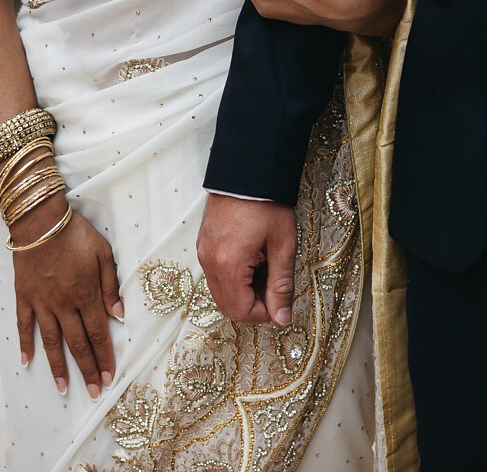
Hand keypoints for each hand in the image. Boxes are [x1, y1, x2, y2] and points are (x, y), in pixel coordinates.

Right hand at [12, 194, 122, 397]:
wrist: (40, 220)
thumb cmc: (76, 233)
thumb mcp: (103, 253)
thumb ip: (111, 286)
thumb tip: (118, 316)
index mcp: (86, 294)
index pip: (98, 333)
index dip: (105, 357)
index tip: (110, 377)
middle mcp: (64, 304)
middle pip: (78, 343)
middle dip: (87, 370)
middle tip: (94, 392)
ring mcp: (41, 303)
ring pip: (51, 342)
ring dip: (59, 367)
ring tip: (64, 389)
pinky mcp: (24, 297)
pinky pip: (24, 326)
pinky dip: (25, 344)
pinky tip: (26, 362)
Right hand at [197, 193, 296, 324]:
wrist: (248, 168)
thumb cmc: (268, 202)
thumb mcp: (283, 244)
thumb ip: (281, 285)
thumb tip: (282, 319)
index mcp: (228, 264)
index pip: (240, 311)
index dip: (264, 313)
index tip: (281, 300)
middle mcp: (209, 261)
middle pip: (227, 305)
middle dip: (253, 304)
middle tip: (274, 284)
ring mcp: (204, 251)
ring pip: (220, 291)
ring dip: (243, 291)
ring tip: (265, 267)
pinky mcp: (204, 243)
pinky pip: (215, 274)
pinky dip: (233, 276)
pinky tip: (253, 258)